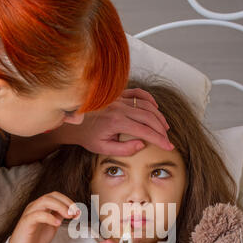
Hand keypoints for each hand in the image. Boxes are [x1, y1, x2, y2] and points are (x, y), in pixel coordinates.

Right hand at [9, 192, 80, 242]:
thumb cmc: (37, 238)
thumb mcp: (53, 225)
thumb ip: (60, 216)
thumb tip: (72, 210)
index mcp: (41, 206)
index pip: (56, 196)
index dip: (68, 201)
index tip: (78, 211)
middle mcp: (35, 206)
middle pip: (51, 196)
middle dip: (66, 203)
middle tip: (75, 213)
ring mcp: (30, 213)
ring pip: (44, 201)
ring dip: (60, 207)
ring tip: (69, 216)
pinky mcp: (26, 222)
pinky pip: (37, 215)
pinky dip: (49, 217)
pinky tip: (57, 224)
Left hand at [57, 88, 173, 155]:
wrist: (73, 122)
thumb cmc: (87, 136)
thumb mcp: (103, 149)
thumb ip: (123, 149)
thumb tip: (142, 144)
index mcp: (116, 122)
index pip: (144, 131)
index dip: (159, 139)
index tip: (168, 146)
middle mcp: (119, 108)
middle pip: (149, 116)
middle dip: (161, 129)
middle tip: (167, 139)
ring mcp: (119, 99)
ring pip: (146, 105)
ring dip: (158, 116)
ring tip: (164, 128)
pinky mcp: (118, 94)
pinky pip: (138, 93)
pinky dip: (149, 100)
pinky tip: (155, 109)